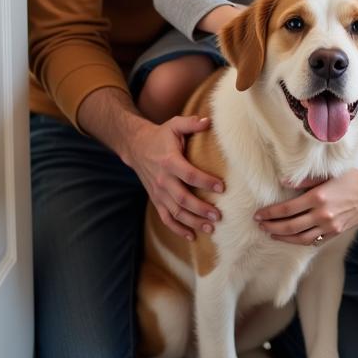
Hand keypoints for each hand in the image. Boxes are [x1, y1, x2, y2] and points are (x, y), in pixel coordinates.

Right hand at [127, 114, 224, 239]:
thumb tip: (208, 121)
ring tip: (211, 227)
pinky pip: (165, 218)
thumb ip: (191, 123)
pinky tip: (192, 236)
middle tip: (219, 215)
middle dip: (201, 209)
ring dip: (193, 222)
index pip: (189, 175)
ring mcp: (158, 192)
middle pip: (183, 199)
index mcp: (169, 162)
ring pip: (175, 212)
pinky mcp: (155, 199)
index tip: (222, 187)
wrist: (136, 147)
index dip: (205, 182)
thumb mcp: (174, 125)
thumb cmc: (160, 136)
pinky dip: (177, 229)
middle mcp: (163, 180)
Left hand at [255, 167, 357, 245]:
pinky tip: (290, 238)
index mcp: (318, 197)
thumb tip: (284, 182)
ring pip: (300, 238)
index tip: (258, 214)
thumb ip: (305, 180)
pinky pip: (313, 241)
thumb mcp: (328, 174)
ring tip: (270, 233)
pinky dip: (298, 241)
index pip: (287, 209)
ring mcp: (329, 226)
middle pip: (290, 226)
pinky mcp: (335, 233)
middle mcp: (322, 214)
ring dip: (282, 237)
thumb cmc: (351, 178)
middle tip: (259, 225)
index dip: (270, 213)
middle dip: (271, 227)